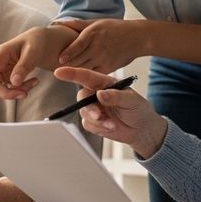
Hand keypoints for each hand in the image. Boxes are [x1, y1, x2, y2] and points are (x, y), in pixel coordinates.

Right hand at [0, 26, 72, 98]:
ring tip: (34, 82)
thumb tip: (14, 82)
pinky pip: (11, 90)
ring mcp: (2, 72)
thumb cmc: (34, 43)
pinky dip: (22, 89)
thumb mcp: (32, 52)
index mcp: (0, 53)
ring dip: (18, 91)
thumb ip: (23, 66)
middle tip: (24, 93)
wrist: (38, 43)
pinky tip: (33, 82)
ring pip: (3, 90)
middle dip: (9, 93)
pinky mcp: (7, 78)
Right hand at [53, 66, 167, 157]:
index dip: (71, 73)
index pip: (85, 76)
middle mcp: (96, 94)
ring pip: (84, 113)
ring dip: (97, 120)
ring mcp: (93, 108)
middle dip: (89, 108)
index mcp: (104, 83)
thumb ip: (116, 96)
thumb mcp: (131, 100)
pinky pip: (88, 125)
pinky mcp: (93, 122)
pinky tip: (111, 127)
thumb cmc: (138, 109)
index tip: (59, 72)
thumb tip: (100, 94)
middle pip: (81, 97)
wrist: (141, 129)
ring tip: (112, 124)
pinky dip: (99, 128)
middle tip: (99, 116)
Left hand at [56, 18, 145, 71]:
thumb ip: (76, 25)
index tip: (59, 59)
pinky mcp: (108, 68)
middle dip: (66, 65)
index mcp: (93, 34)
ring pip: (84, 69)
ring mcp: (103, 59)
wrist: (137, 38)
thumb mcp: (96, 22)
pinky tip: (76, 78)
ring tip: (62, 74)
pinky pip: (94, 75)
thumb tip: (55, 23)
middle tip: (53, 68)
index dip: (67, 53)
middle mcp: (98, 47)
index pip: (77, 45)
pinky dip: (85, 77)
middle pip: (78, 60)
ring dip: (73, 72)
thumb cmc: (114, 28)